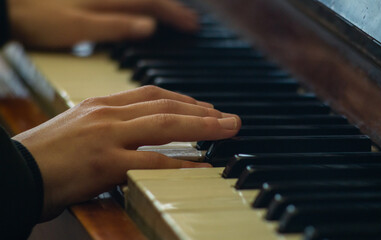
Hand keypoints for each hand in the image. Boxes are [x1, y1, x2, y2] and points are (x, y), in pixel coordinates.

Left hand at [8, 0, 198, 47]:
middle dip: (172, 9)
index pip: (152, 4)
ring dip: (159, 7)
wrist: (10, 7)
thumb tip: (149, 27)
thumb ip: (115, 26)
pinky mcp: (92, 2)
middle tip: (191, 22)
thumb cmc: (39, 17)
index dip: (175, 15)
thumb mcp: (79, 26)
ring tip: (173, 17)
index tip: (192, 27)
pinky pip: (125, 3)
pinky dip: (140, 8)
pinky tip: (142, 16)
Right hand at [12, 86, 240, 220]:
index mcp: (101, 105)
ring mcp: (107, 137)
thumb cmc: (44, 156)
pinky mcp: (105, 164)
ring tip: (228, 130)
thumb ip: (109, 126)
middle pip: (165, 105)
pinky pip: (153, 162)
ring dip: (202, 127)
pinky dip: (181, 165)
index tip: (204, 107)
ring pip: (165, 126)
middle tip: (229, 118)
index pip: (151, 95)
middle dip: (202, 110)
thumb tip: (136, 135)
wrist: (14, 173)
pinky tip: (201, 167)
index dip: (183, 99)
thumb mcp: (78, 129)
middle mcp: (107, 115)